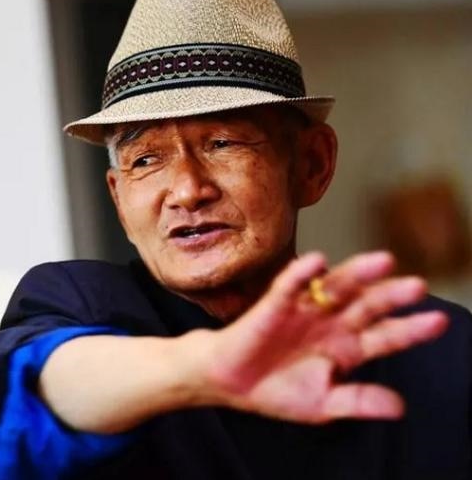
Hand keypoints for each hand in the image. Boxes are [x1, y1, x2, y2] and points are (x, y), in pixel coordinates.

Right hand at [202, 251, 448, 422]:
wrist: (231, 383)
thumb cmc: (276, 392)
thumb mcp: (323, 404)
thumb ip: (359, 402)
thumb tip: (400, 407)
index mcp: (346, 347)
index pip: (385, 335)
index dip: (411, 329)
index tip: (439, 321)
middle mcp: (331, 323)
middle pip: (367, 305)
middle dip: (391, 296)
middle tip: (416, 286)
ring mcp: (305, 310)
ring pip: (337, 287)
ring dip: (358, 274)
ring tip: (383, 262)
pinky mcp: (276, 303)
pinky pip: (291, 284)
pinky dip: (303, 273)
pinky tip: (318, 262)